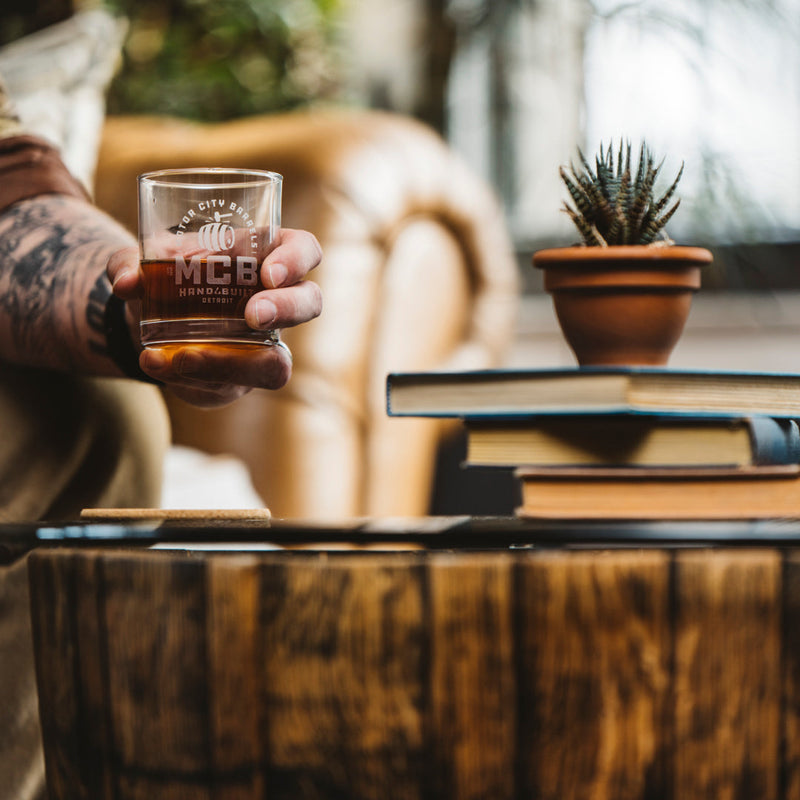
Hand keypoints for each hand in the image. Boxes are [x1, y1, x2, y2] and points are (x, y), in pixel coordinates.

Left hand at [107, 228, 322, 406]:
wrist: (145, 317)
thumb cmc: (164, 274)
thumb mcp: (143, 261)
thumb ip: (129, 263)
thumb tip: (128, 281)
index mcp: (264, 255)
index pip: (304, 250)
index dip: (296, 260)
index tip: (268, 273)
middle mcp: (276, 301)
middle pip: (310, 303)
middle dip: (287, 310)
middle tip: (251, 316)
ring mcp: (264, 344)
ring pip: (277, 363)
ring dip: (234, 365)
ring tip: (184, 358)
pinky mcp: (239, 377)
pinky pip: (229, 387)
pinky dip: (192, 379)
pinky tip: (158, 365)